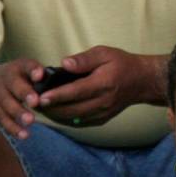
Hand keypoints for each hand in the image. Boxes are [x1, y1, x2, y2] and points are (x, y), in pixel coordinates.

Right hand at [0, 59, 45, 139]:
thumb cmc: (17, 77)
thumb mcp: (26, 70)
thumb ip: (41, 75)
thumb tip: (60, 82)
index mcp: (19, 67)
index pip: (26, 66)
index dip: (33, 70)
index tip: (40, 75)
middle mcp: (6, 79)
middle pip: (14, 86)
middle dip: (24, 94)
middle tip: (35, 102)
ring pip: (7, 104)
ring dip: (18, 113)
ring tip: (31, 121)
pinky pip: (2, 119)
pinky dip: (13, 128)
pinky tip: (24, 135)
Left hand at [38, 45, 159, 126]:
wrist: (142, 81)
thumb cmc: (122, 64)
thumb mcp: (105, 53)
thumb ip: (84, 59)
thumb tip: (64, 64)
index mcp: (104, 83)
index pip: (77, 91)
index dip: (58, 95)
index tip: (41, 97)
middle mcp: (103, 101)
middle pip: (72, 109)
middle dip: (51, 108)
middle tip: (33, 104)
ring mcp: (103, 112)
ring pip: (74, 118)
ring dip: (56, 115)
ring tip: (40, 109)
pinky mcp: (102, 119)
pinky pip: (80, 122)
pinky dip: (65, 119)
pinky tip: (56, 113)